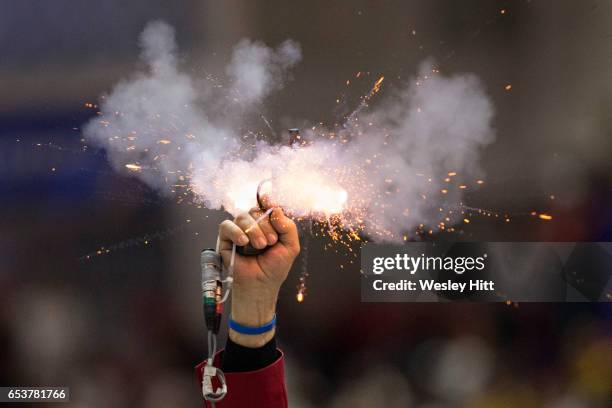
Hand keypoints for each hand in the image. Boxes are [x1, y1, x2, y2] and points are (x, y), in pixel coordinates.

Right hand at [218, 207, 299, 346]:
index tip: (269, 202)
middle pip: (255, 210)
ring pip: (242, 216)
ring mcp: (238, 231)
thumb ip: (287, 226)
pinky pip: (226, 226)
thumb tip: (274, 208)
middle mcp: (252, 224)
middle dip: (265, 225)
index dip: (267, 202)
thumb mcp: (290, 246)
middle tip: (270, 242)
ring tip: (260, 246)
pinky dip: (236, 232)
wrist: (261, 285)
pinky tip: (243, 242)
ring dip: (253, 230)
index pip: (266, 206)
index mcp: (267, 224)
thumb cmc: (275, 267)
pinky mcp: (225, 239)